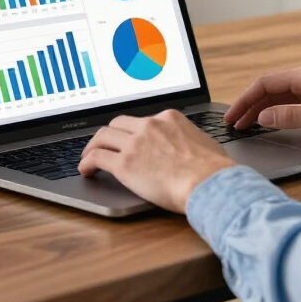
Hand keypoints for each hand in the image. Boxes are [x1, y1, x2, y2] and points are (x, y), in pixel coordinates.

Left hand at [79, 110, 235, 213]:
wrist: (208, 183)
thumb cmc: (214, 170)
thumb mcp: (205, 143)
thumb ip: (191, 141)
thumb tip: (192, 148)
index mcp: (169, 118)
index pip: (143, 120)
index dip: (133, 131)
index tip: (129, 139)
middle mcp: (150, 125)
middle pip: (118, 123)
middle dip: (109, 134)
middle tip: (105, 145)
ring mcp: (135, 143)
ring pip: (103, 136)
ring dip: (92, 146)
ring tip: (88, 157)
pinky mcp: (125, 163)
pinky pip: (97, 157)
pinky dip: (87, 162)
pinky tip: (86, 171)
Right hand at [224, 62, 300, 141]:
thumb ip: (290, 117)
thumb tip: (264, 117)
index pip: (265, 83)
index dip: (245, 100)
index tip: (233, 116)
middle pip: (271, 87)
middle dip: (251, 105)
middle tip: (235, 124)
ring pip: (282, 93)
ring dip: (264, 107)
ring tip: (249, 125)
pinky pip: (294, 97)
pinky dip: (280, 108)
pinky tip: (273, 119)